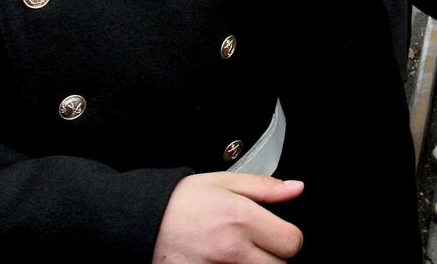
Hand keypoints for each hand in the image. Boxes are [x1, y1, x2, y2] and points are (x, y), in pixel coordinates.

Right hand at [152, 172, 303, 262]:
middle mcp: (231, 251)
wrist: (140, 222)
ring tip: (237, 254)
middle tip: (256, 246)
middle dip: (272, 257)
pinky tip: (222, 262)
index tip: (278, 234)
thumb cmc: (179, 202)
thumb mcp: (224, 181)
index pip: (291, 243)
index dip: (288, 238)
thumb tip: (296, 189)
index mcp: (241, 220)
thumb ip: (265, 187)